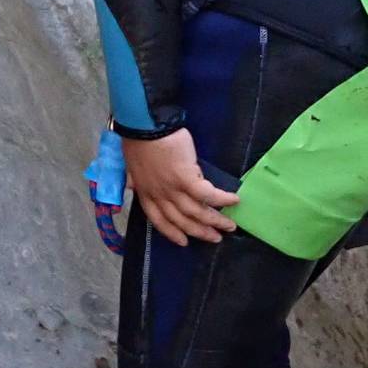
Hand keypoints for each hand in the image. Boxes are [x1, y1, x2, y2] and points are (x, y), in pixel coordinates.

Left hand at [123, 129, 239, 247]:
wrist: (144, 126)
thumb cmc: (139, 141)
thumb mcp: (133, 166)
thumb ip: (137, 179)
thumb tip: (136, 185)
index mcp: (146, 193)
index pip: (159, 220)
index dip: (172, 233)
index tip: (184, 242)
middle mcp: (160, 196)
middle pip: (182, 220)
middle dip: (201, 232)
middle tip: (216, 238)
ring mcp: (173, 189)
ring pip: (197, 212)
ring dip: (215, 220)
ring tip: (230, 226)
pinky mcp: (186, 178)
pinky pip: (207, 194)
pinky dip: (222, 199)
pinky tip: (234, 200)